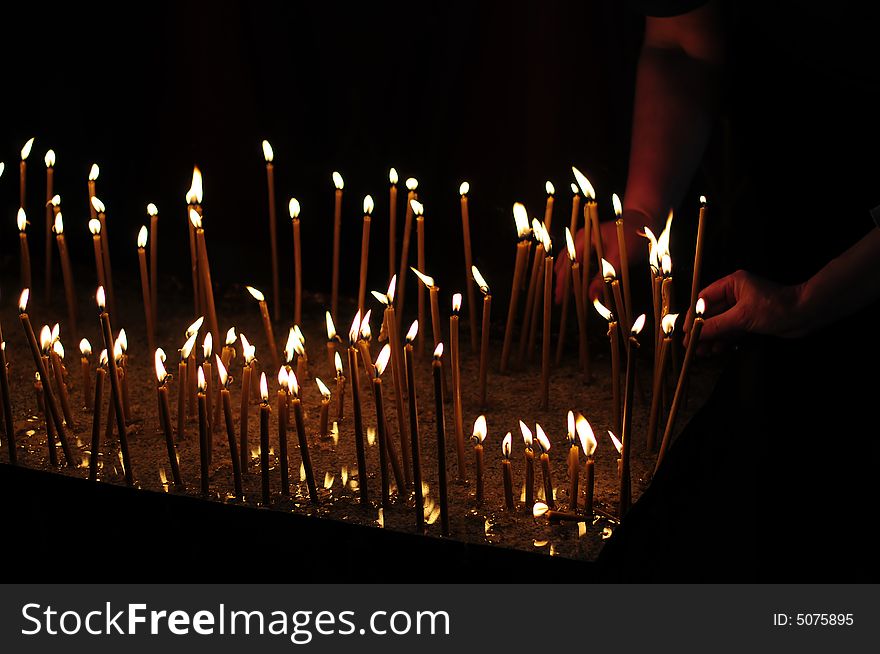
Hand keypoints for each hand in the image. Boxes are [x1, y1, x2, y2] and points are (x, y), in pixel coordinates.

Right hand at [554, 209, 655, 303]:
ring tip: (563, 294)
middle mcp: (580, 238)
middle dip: (562, 281)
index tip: (558, 297)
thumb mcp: (619, 259)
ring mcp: (584, 241)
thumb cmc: (631, 237)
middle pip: (564, 263)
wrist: (641, 222)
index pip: (568, 264)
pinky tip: (575, 283)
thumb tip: (591, 296)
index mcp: (584, 238)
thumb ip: (603, 278)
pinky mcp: (590, 245)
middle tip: (558, 299)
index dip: (562, 282)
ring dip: (567, 277)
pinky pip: (578, 260)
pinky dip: (575, 273)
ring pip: (569, 262)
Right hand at [685, 270, 807, 353]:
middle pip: (711, 313)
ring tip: (701, 352)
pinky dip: (723, 340)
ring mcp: (743, 308)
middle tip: (690, 344)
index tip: (685, 330)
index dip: (693, 315)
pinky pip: (730, 330)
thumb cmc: (777, 308)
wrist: (805, 315)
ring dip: (711, 337)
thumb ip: (717, 325)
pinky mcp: (750, 320)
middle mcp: (736, 294)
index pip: (704, 298)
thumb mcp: (742, 317)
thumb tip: (696, 333)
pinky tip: (716, 349)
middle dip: (701, 330)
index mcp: (733, 284)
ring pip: (720, 323)